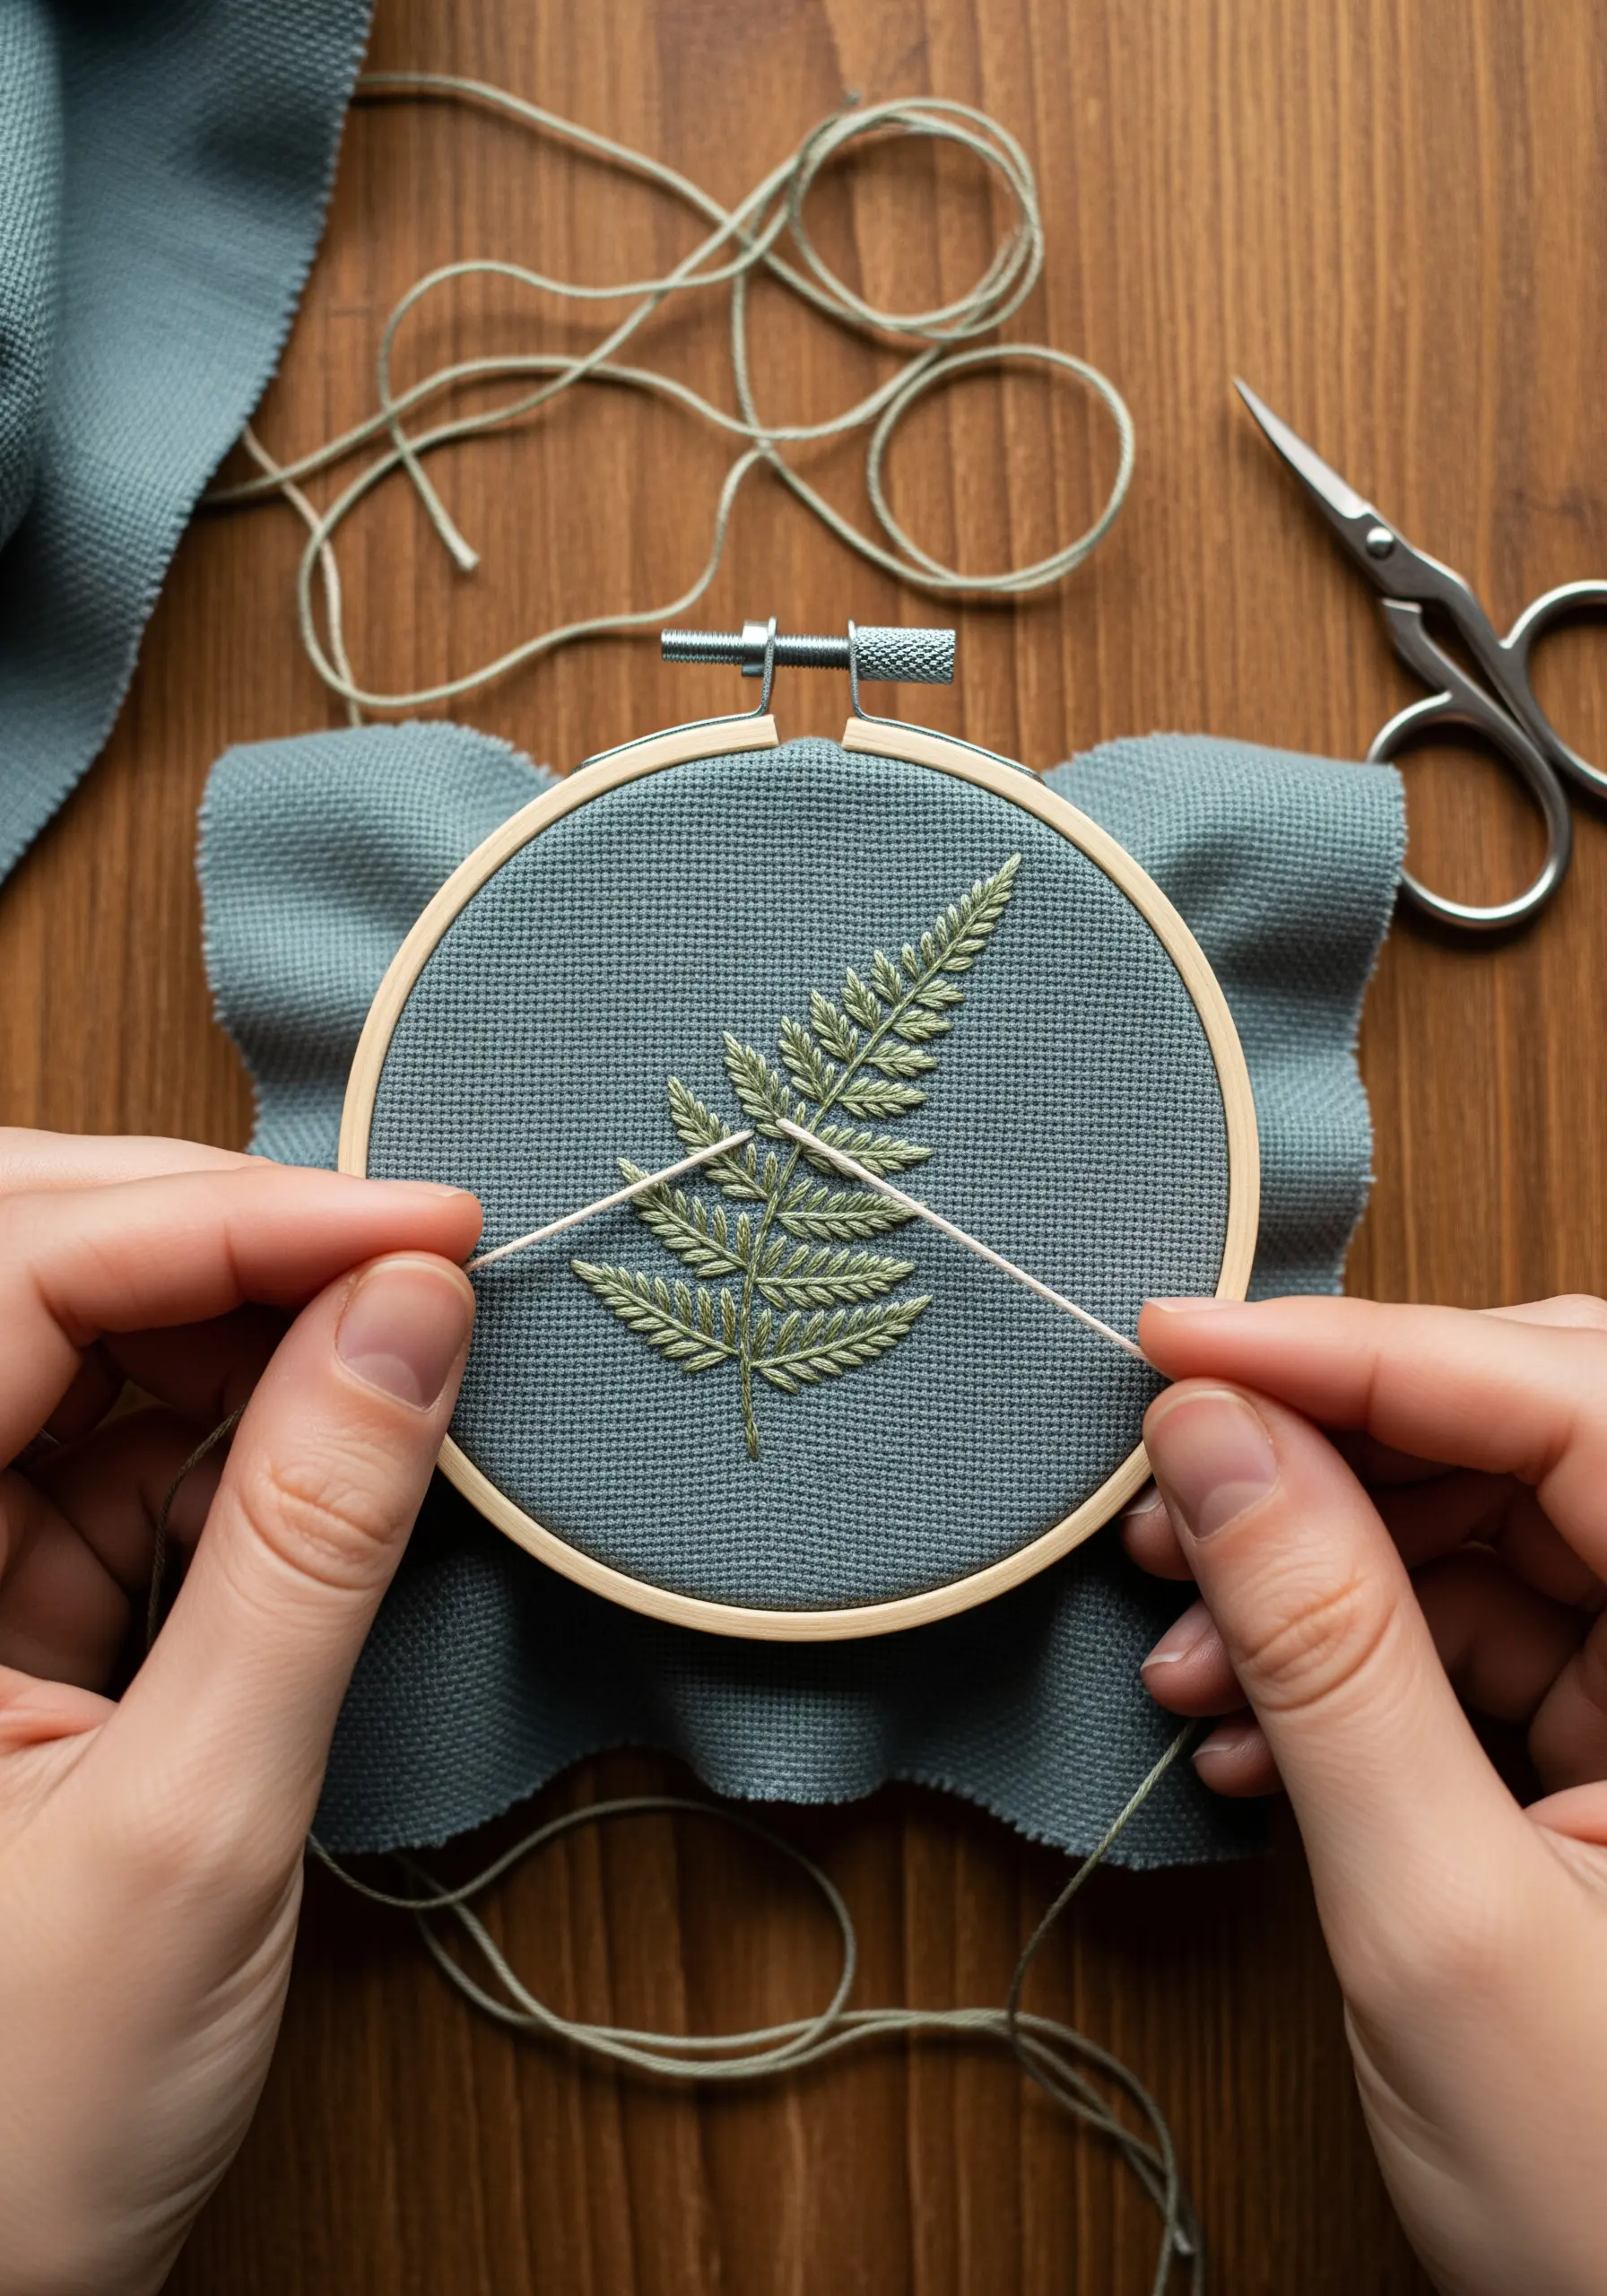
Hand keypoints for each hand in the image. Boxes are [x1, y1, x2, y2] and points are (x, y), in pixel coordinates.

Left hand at [0, 1129, 480, 2295]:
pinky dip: (237, 1441)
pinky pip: (113, 1459)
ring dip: (243, 1333)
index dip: (230, 1222)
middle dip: (217, 1237)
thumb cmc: (8, 2125)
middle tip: (408, 1259)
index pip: (18, 1277)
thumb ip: (308, 1547)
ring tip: (395, 1354)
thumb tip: (411, 1319)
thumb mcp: (196, 1826)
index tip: (425, 1227)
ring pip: (80, 1351)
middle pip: (27, 1269)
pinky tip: (332, 1458)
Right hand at [1125, 1294, 1606, 2295]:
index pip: (1568, 1401)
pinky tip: (1246, 1726)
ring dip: (1312, 1568)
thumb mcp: (1437, 1917)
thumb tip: (1216, 1440)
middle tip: (1173, 1487)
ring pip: (1486, 1529)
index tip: (1184, 1341)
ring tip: (1183, 1644)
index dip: (1363, 1349)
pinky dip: (1344, 1661)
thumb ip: (1329, 1651)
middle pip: (1530, 1434)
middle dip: (1329, 1450)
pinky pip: (1474, 1633)